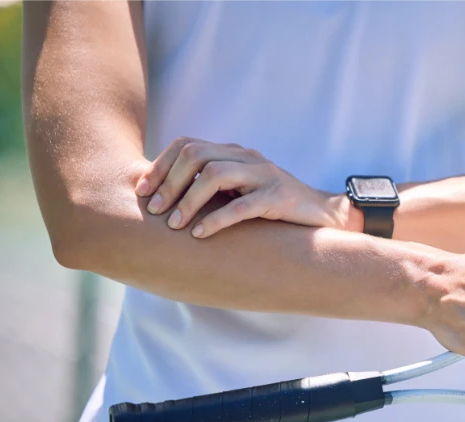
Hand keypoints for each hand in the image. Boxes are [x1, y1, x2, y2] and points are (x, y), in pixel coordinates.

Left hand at [135, 137, 352, 237]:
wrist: (323, 214)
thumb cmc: (274, 207)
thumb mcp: (241, 191)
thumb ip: (212, 188)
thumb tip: (164, 200)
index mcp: (235, 153)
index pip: (187, 145)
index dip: (160, 165)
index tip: (141, 191)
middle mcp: (247, 158)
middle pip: (197, 155)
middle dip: (169, 182)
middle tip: (153, 209)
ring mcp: (265, 176)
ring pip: (215, 175)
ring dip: (188, 200)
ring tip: (174, 225)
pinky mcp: (280, 198)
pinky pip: (243, 206)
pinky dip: (217, 220)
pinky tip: (201, 234)